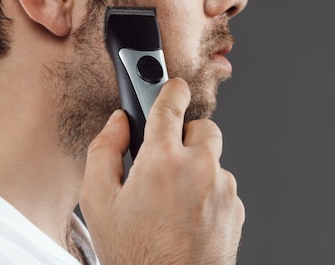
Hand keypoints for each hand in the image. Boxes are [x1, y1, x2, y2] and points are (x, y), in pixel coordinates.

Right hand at [79, 78, 244, 264]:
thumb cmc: (134, 254)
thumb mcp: (98, 202)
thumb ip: (104, 150)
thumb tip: (118, 123)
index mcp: (162, 161)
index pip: (171, 104)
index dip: (169, 90)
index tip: (171, 86)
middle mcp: (200, 169)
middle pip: (203, 128)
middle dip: (186, 136)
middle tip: (167, 159)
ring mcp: (223, 189)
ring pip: (213, 161)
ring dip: (197, 169)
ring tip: (174, 201)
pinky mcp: (236, 209)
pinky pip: (223, 187)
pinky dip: (209, 193)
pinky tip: (188, 217)